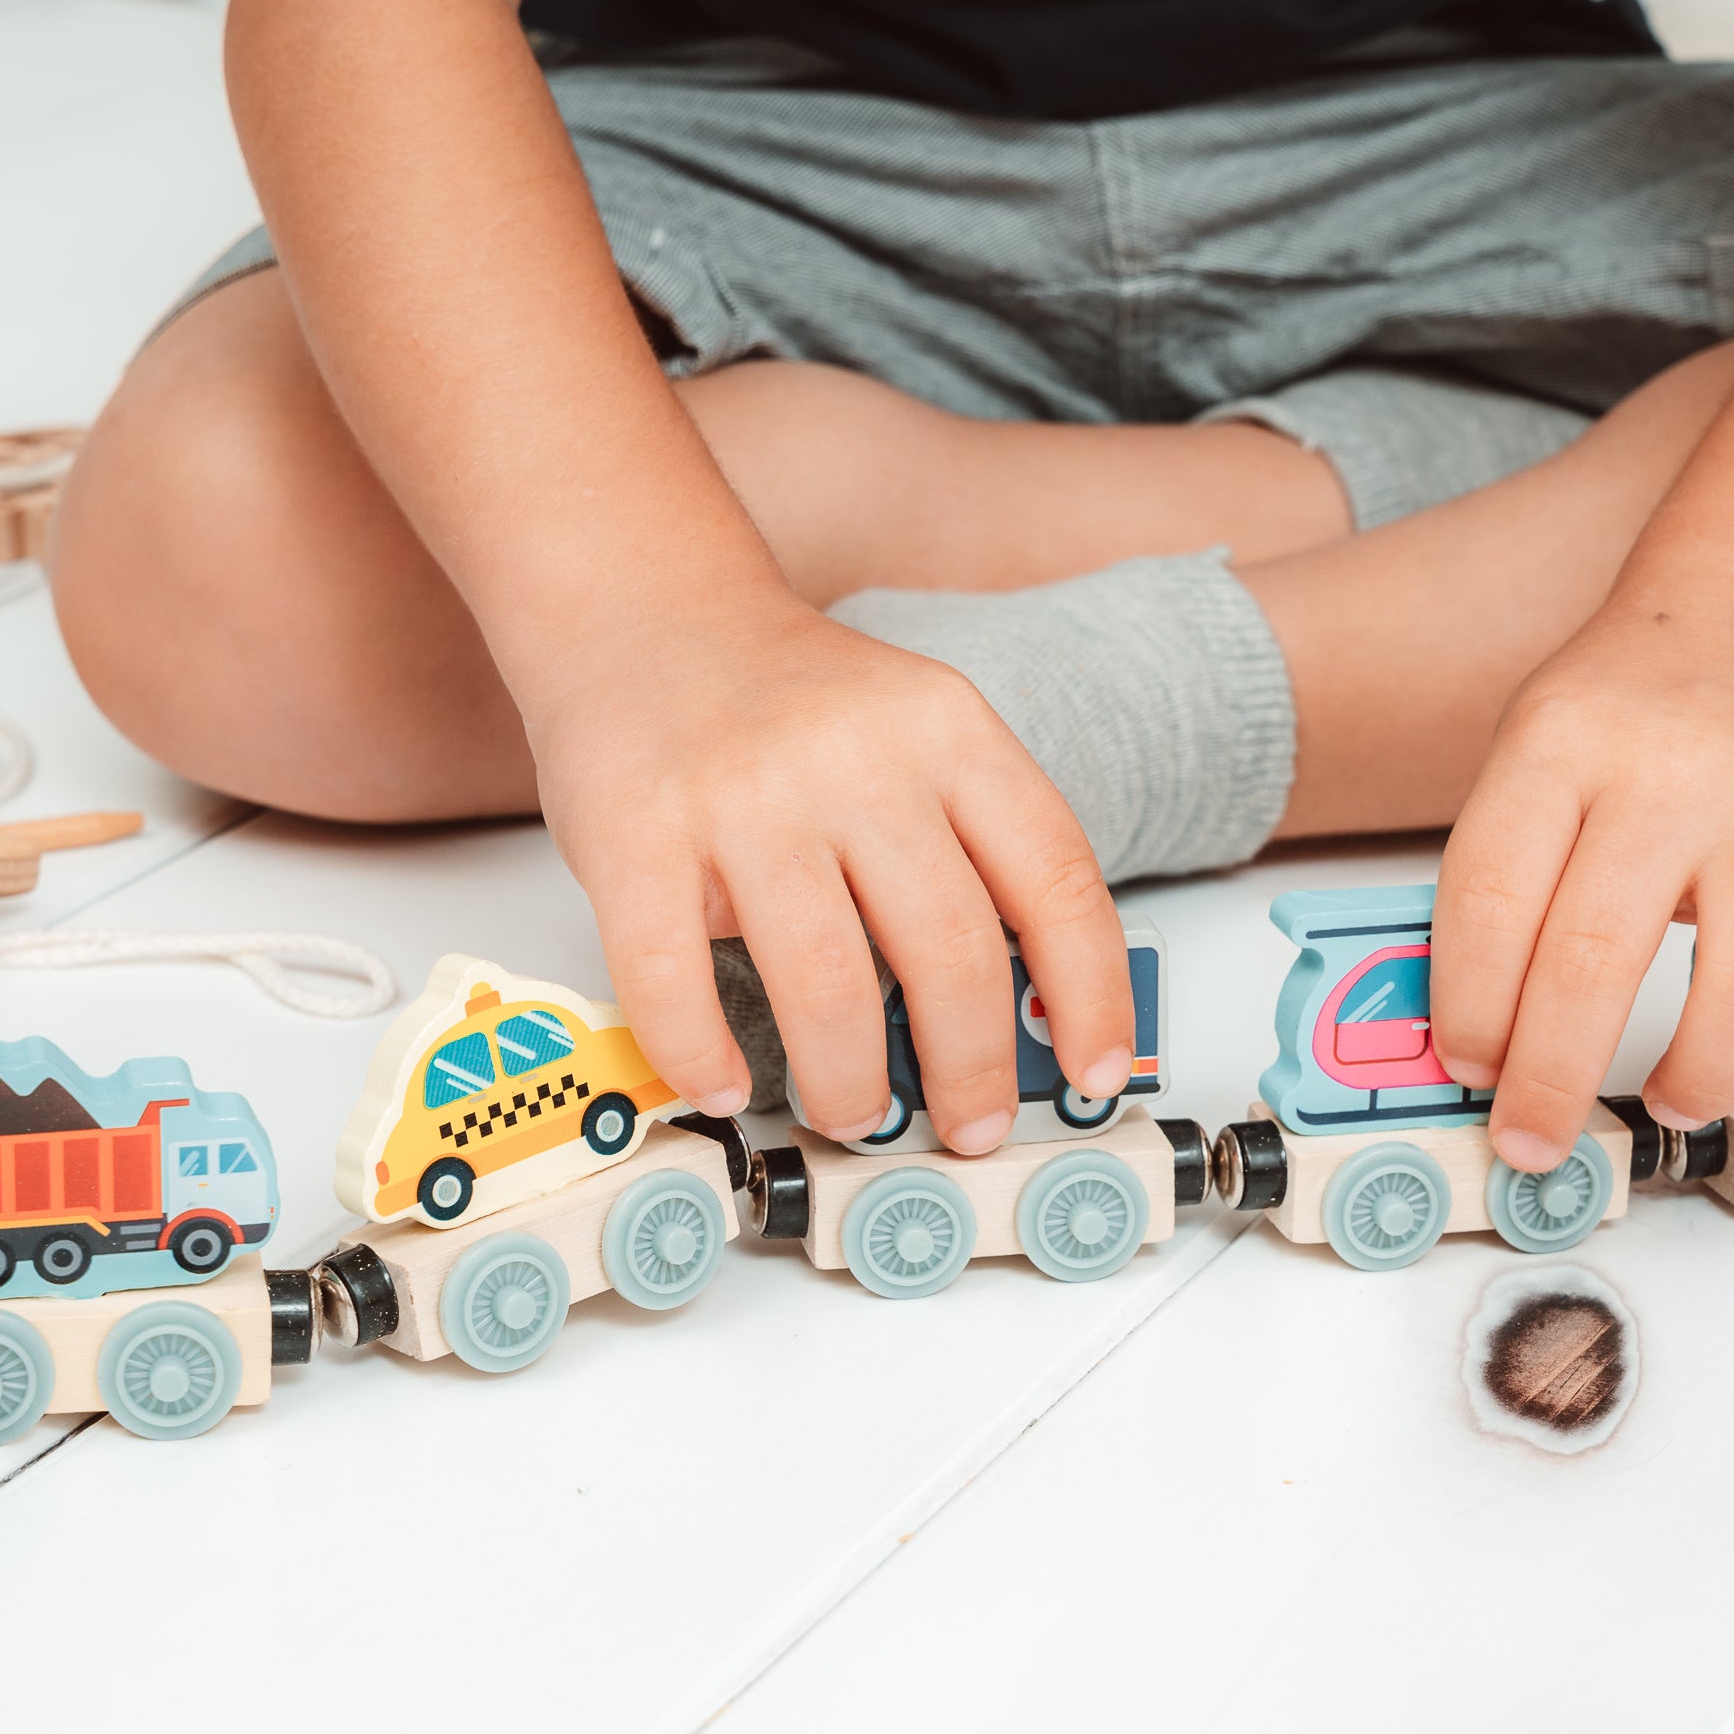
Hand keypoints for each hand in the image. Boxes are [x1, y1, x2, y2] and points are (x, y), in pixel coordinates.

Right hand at [526, 585, 1133, 1154]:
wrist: (645, 609)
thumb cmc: (787, 702)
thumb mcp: (914, 730)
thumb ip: (967, 841)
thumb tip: (1022, 1011)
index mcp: (946, 730)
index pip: (1054, 877)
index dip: (1091, 992)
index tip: (1098, 1069)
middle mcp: (853, 759)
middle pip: (950, 949)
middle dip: (972, 1067)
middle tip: (970, 1124)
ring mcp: (741, 797)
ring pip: (826, 983)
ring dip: (848, 1082)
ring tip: (852, 1113)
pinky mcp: (634, 834)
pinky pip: (674, 980)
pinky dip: (703, 1056)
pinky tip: (726, 1084)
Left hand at [1429, 599, 1733, 1170]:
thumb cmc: (1642, 702)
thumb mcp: (1539, 746)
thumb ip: (1513, 870)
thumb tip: (1485, 1040)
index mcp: (1562, 742)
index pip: (1489, 898)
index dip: (1473, 1009)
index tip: (1476, 1070)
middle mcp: (1674, 765)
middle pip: (1593, 954)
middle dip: (1553, 1078)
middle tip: (1539, 1139)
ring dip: (1703, 1070)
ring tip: (1674, 1096)